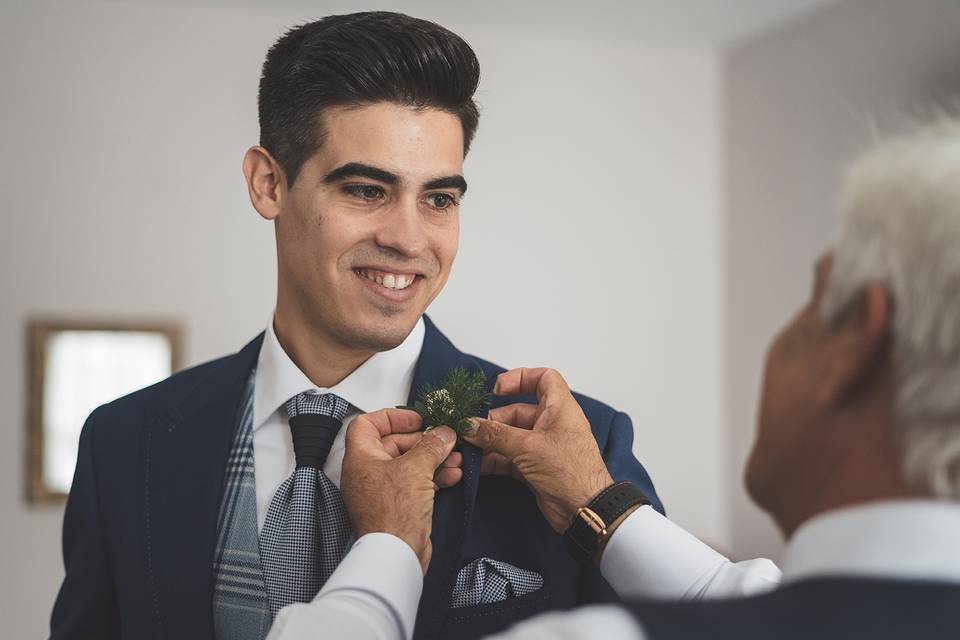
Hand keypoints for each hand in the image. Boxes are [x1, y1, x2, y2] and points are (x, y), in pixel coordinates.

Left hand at [341, 409, 459, 572]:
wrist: (396, 554)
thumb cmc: (392, 515)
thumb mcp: (416, 468)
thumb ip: (431, 446)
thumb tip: (442, 433)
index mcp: (360, 458)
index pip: (367, 424)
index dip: (392, 417)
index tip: (415, 418)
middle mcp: (367, 474)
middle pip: (393, 444)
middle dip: (422, 440)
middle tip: (442, 438)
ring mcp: (382, 491)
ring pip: (408, 465)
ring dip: (433, 459)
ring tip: (454, 457)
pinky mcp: (397, 506)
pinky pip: (415, 483)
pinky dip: (433, 477)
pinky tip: (451, 475)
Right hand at [463, 368, 613, 532]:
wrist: (584, 510)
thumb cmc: (567, 470)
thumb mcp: (527, 446)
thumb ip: (495, 434)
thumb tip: (469, 425)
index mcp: (559, 408)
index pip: (543, 379)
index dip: (520, 377)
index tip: (497, 389)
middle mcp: (552, 424)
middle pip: (518, 411)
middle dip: (493, 419)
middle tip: (472, 429)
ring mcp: (544, 447)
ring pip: (511, 436)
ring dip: (490, 441)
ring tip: (468, 448)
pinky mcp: (536, 468)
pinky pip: (510, 457)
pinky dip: (495, 459)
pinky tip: (477, 465)